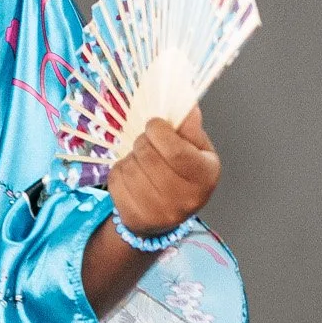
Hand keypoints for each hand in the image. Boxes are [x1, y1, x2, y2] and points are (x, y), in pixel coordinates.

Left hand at [110, 104, 218, 237]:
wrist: (166, 214)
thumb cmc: (183, 174)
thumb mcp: (196, 149)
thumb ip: (190, 127)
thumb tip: (186, 104)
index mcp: (204, 176)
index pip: (175, 150)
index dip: (158, 130)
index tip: (154, 124)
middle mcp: (185, 199)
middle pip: (149, 157)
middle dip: (143, 141)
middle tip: (147, 142)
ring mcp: (159, 213)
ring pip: (130, 168)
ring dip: (131, 157)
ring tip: (140, 159)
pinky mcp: (135, 218)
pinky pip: (116, 181)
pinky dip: (119, 171)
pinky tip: (131, 174)